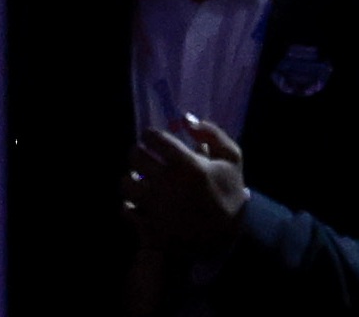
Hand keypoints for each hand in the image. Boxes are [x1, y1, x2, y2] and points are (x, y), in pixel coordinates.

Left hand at [125, 118, 247, 256]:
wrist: (223, 238)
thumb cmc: (228, 195)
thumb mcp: (232, 159)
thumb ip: (213, 135)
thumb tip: (187, 120)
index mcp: (186, 164)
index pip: (155, 139)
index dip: (149, 134)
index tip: (150, 136)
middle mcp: (165, 182)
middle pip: (135, 158)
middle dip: (137, 152)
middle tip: (143, 155)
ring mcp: (153, 205)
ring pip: (126, 183)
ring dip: (130, 178)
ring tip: (138, 179)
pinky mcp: (145, 223)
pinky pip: (125, 209)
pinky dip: (128, 204)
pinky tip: (138, 202)